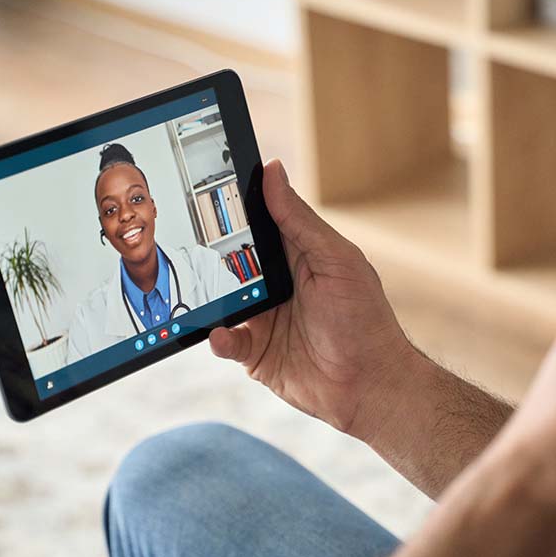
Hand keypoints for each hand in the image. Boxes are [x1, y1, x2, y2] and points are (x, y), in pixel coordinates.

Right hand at [209, 160, 417, 438]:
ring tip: (194, 289)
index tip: (204, 184)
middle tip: (184, 239)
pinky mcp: (256, 352)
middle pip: (231, 261)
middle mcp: (277, 285)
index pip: (260, 223)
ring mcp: (264, 319)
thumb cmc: (365, 320)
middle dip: (209, 253)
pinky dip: (218, 337)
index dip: (235, 206)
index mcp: (298, 256)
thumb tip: (273, 171)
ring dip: (209, 296)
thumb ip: (300, 221)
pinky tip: (221, 334)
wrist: (371, 385)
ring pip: (222, 300)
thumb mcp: (336, 261)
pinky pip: (226, 340)